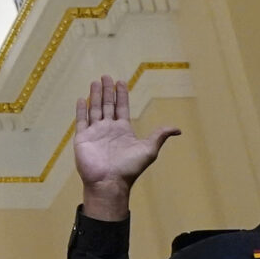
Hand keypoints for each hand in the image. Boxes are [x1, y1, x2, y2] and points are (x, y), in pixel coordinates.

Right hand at [72, 76, 179, 220]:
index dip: (121, 94)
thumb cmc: (129, 168)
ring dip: (95, 96)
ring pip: (95, 109)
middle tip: (105, 76)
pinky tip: (82, 99)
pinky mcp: (82, 138)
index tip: (120, 81)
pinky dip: (81, 110)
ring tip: (95, 82)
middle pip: (107, 105)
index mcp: (123, 130)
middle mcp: (108, 129)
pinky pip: (81, 121)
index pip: (122, 107)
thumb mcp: (149, 150)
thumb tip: (178, 129)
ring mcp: (95, 133)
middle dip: (107, 91)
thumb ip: (159, 136)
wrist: (109, 182)